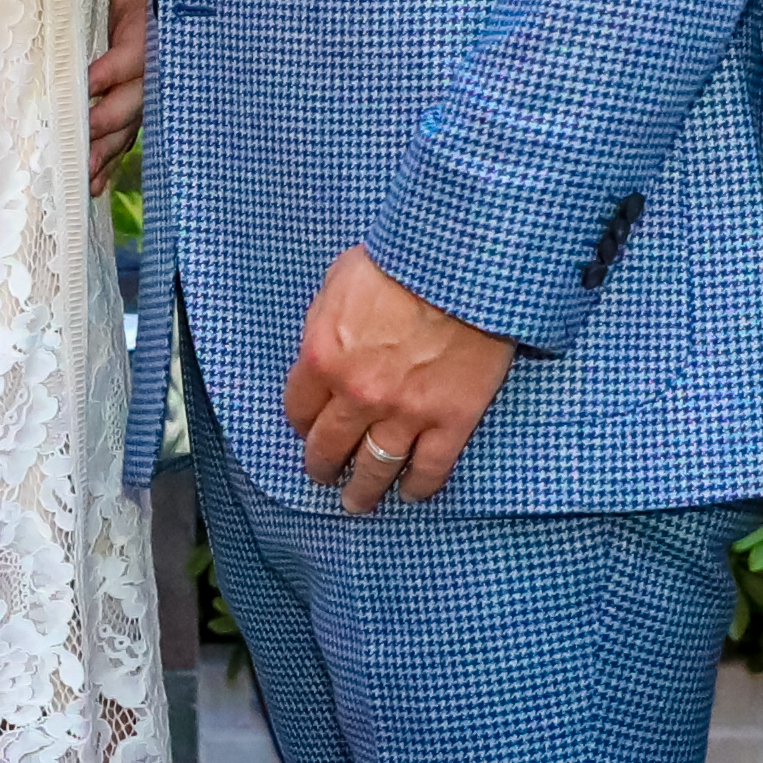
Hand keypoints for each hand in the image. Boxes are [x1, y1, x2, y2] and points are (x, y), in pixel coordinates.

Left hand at [87, 0, 151, 162]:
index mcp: (155, 21)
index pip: (139, 52)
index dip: (118, 68)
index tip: (90, 82)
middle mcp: (154, 57)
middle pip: (136, 100)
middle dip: (110, 123)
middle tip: (81, 144)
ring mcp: (144, 79)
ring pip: (129, 123)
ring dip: (107, 151)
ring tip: (84, 177)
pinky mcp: (131, 91)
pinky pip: (124, 130)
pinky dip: (109, 158)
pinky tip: (91, 185)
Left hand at [282, 246, 513, 517]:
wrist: (463, 265)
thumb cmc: (404, 259)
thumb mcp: (341, 278)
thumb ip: (326, 320)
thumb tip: (325, 342)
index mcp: (323, 358)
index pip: (298, 410)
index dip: (302, 424)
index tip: (308, 429)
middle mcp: (357, 396)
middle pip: (329, 449)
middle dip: (323, 467)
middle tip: (325, 476)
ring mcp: (405, 413)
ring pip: (374, 470)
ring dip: (362, 493)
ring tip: (358, 503)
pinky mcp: (450, 421)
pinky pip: (429, 470)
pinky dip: (418, 488)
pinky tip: (411, 494)